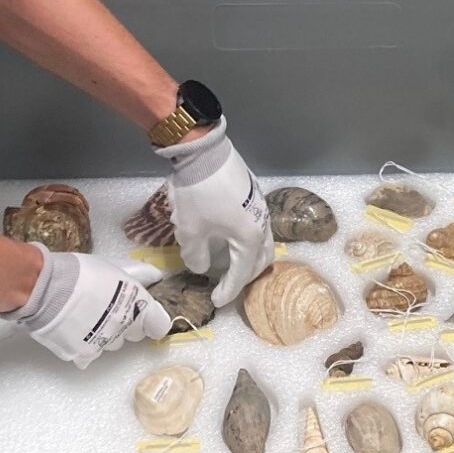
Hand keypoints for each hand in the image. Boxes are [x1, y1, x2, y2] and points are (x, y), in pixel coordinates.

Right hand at [8, 246, 171, 366]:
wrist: (46, 288)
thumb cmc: (80, 272)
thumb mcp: (113, 267)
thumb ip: (137, 275)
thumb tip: (156, 277)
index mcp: (136, 305)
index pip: (159, 325)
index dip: (151, 320)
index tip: (142, 315)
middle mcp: (124, 328)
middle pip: (133, 335)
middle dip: (124, 325)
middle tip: (106, 310)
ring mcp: (103, 343)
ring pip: (110, 345)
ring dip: (103, 335)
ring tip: (85, 319)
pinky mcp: (82, 354)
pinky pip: (88, 356)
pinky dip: (83, 347)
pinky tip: (73, 333)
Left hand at [157, 118, 272, 307]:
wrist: (204, 151)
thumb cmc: (198, 194)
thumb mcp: (190, 231)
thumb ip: (196, 256)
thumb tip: (202, 267)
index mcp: (249, 237)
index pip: (241, 273)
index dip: (228, 290)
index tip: (216, 301)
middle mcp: (262, 223)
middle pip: (261, 259)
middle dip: (246, 277)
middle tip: (228, 285)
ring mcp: (261, 207)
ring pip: (263, 241)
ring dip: (250, 258)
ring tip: (232, 264)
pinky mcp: (254, 194)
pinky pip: (257, 226)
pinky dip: (248, 240)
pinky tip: (232, 237)